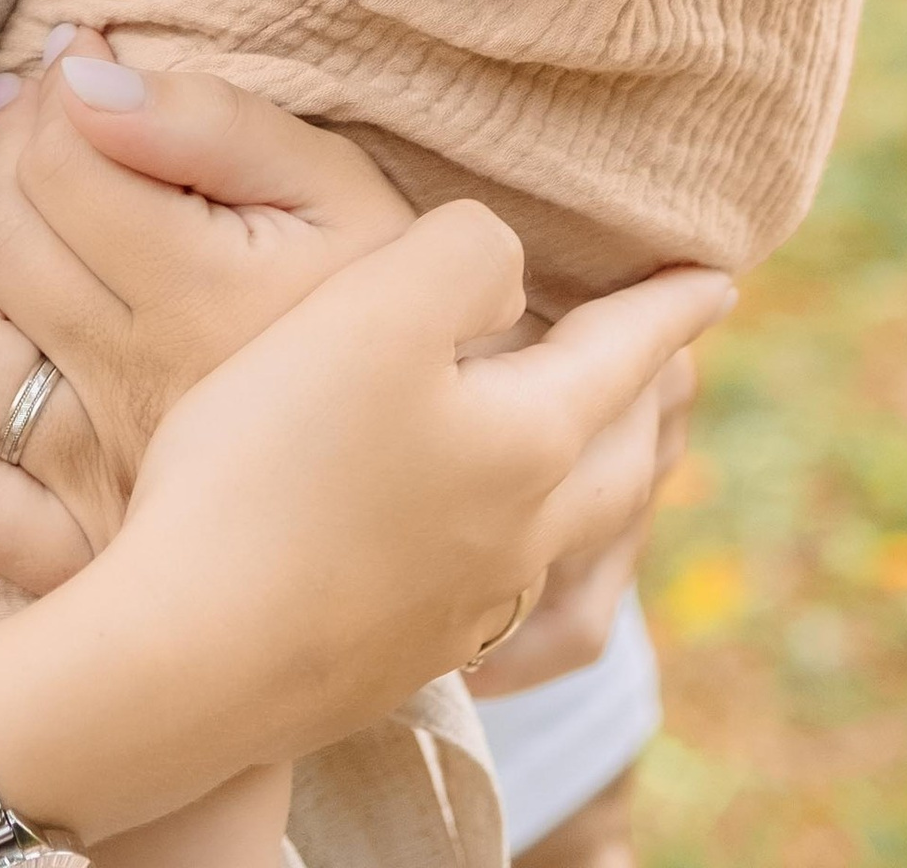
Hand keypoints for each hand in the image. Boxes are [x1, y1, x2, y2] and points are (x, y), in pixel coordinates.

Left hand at [0, 44, 416, 591]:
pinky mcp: (91, 553)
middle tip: (13, 114)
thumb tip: (83, 73)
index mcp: (201, 295)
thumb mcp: (341, 196)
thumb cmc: (408, 325)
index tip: (64, 58)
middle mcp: (139, 386)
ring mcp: (106, 479)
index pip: (61, 163)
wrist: (449, 495)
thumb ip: (211, 122)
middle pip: (4, 245)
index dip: (46, 93)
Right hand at [91, 214, 732, 770]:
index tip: (717, 277)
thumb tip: (507, 266)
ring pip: (580, 537)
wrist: (189, 652)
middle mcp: (520, 536)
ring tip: (610, 449)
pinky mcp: (401, 652)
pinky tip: (502, 552)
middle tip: (674, 358)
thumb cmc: (278, 463)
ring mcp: (463, 607)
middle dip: (655, 398)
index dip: (667, 307)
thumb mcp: (374, 308)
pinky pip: (520, 601)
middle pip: (623, 458)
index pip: (623, 357)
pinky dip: (545, 553)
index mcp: (530, 444)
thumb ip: (465, 254)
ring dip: (612, 478)